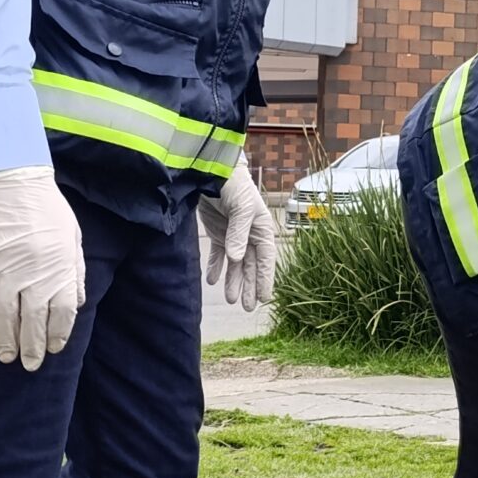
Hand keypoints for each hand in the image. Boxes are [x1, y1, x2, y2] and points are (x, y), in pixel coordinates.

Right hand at [0, 165, 85, 369]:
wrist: (13, 180)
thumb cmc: (48, 207)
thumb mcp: (72, 238)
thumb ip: (74, 272)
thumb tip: (77, 303)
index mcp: (60, 269)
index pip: (62, 314)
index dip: (57, 335)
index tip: (53, 349)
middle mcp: (35, 275)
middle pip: (33, 321)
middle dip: (32, 347)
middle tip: (29, 365)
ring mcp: (6, 271)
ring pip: (6, 316)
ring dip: (6, 339)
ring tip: (7, 357)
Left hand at [196, 157, 276, 310]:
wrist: (212, 170)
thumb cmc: (234, 185)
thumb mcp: (241, 209)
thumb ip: (239, 234)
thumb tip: (237, 259)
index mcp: (261, 229)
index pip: (265, 259)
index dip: (265, 279)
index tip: (263, 298)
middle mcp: (249, 235)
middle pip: (250, 266)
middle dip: (249, 286)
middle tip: (246, 307)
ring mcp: (233, 235)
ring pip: (235, 264)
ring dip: (233, 280)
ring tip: (231, 299)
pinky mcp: (217, 232)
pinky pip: (218, 255)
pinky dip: (216, 267)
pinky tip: (213, 280)